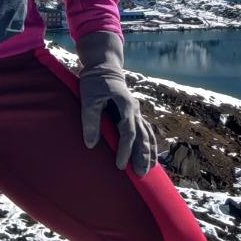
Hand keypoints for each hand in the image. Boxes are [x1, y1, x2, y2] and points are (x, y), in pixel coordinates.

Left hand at [74, 31, 158, 176]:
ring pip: (148, 133)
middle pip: (143, 136)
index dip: (125, 150)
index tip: (120, 166)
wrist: (103, 67)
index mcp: (125, 105)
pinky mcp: (133, 113)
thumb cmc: (94, 83)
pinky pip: (146, 130)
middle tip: (141, 174)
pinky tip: (151, 155)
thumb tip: (91, 145)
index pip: (128, 132)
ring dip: (149, 151)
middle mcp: (134, 109)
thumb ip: (91, 121)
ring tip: (150, 169)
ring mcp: (136, 111)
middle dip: (143, 156)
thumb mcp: (88, 100)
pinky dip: (150, 143)